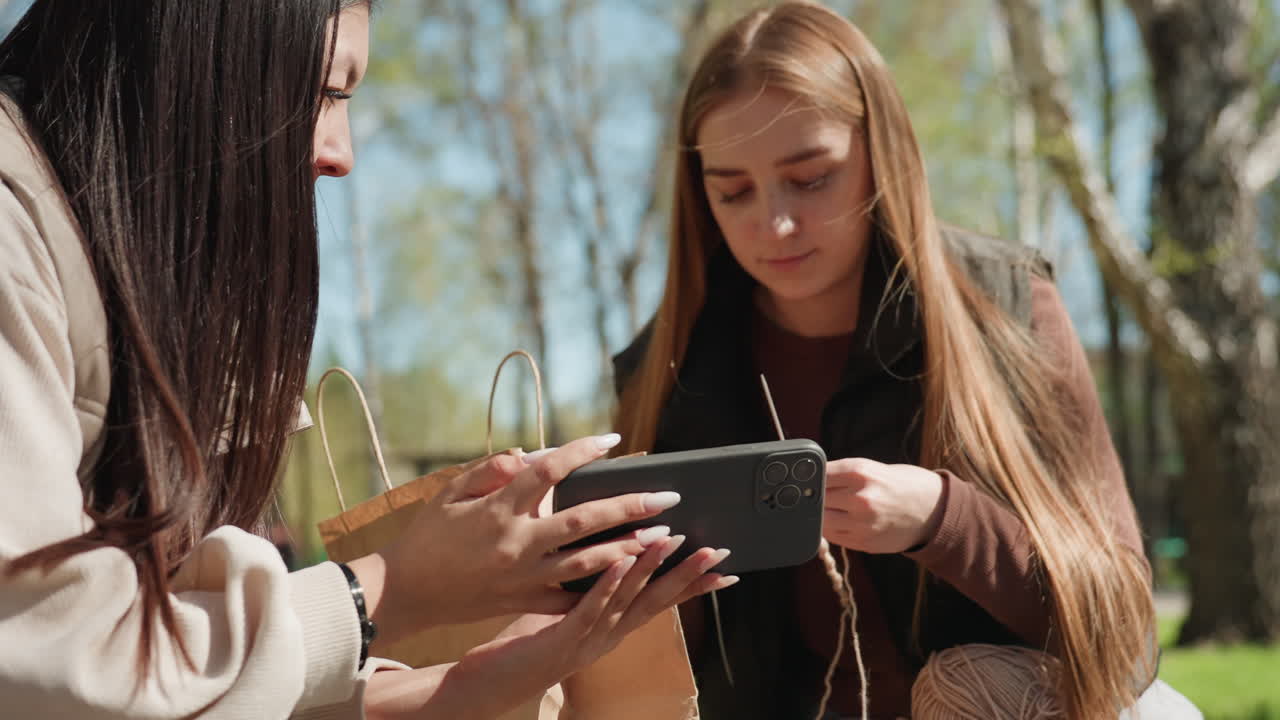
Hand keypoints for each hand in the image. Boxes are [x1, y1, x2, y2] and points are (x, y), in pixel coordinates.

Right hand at [349, 434, 681, 643]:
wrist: (404, 592)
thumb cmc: (429, 535)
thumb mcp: (450, 492)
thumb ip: (491, 469)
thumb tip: (528, 453)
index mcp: (499, 509)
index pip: (549, 470)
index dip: (583, 450)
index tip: (613, 439)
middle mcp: (517, 542)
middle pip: (584, 520)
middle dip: (630, 507)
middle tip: (667, 497)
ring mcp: (523, 576)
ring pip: (587, 562)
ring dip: (629, 548)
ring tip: (664, 537)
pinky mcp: (523, 601)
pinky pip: (569, 596)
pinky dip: (599, 587)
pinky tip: (628, 577)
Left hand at [362, 537, 734, 719]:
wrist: (489, 686)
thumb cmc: (525, 646)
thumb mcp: (566, 613)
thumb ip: (588, 587)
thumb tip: (606, 551)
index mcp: (612, 629)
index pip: (660, 603)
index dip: (692, 585)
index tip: (724, 568)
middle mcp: (608, 637)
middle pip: (656, 603)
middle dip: (688, 576)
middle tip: (718, 552)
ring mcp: (587, 640)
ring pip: (628, 601)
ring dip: (652, 569)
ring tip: (674, 541)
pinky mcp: (561, 639)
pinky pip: (589, 608)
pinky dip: (608, 584)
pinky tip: (620, 561)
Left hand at [822, 458, 943, 552]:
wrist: (932, 510)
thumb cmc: (900, 484)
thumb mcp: (872, 469)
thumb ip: (842, 475)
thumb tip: (810, 481)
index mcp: (861, 472)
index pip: (819, 475)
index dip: (811, 478)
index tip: (809, 480)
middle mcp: (860, 498)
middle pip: (817, 499)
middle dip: (815, 498)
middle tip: (818, 496)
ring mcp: (862, 523)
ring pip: (821, 521)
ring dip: (822, 516)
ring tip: (832, 509)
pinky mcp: (864, 542)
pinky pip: (834, 536)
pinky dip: (832, 529)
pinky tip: (843, 521)